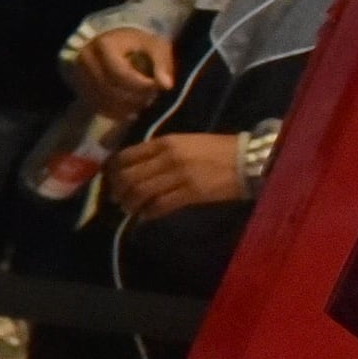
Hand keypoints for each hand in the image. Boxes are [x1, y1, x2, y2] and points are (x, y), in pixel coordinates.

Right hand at [73, 26, 174, 120]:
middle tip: (151, 99)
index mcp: (104, 45)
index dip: (139, 85)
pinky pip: (96, 106)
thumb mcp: (154, 45)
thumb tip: (166, 86)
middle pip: (109, 88)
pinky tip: (130, 113)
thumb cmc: (136, 42)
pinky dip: (114, 113)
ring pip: (101, 100)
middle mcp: (86, 60)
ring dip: (124, 108)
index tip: (156, 87)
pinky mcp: (80, 88)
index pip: (120, 73)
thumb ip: (161, 64)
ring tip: (142, 105)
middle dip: (133, 98)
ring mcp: (79, 75)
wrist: (111, 40)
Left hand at [106, 132, 246, 222]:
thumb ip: (159, 151)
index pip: (127, 156)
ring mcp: (179, 175)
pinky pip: (161, 205)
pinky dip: (149, 212)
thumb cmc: (216, 149)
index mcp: (165, 142)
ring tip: (129, 209)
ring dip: (130, 204)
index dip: (113, 170)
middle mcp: (168, 157)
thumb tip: (135, 165)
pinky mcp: (191, 193)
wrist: (247, 159)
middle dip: (118, 190)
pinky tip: (145, 216)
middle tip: (117, 198)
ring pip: (141, 192)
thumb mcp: (184, 142)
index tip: (110, 179)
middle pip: (130, 176)